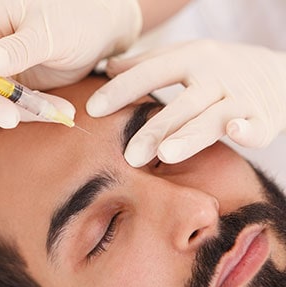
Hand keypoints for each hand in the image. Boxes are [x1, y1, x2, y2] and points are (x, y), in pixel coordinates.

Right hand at [0, 0, 141, 127]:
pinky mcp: (15, 83)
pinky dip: (33, 112)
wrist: (100, 34)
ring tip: (59, 111)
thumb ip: (19, 48)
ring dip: (20, 110)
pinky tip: (60, 111)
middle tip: (13, 119)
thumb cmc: (77, 20)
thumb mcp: (51, 32)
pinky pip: (13, 105)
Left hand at [86, 40, 285, 165]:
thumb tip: (109, 67)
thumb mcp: (185, 57)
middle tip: (129, 155)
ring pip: (212, 117)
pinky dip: (247, 128)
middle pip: (180, 103)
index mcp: (191, 59)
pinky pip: (254, 125)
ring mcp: (240, 97)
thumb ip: (147, 63)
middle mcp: (214, 76)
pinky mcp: (263, 117)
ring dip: (190, 134)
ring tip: (166, 155)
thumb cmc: (220, 68)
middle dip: (154, 129)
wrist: (276, 71)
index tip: (93, 108)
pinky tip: (235, 131)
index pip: (150, 73)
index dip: (121, 90)